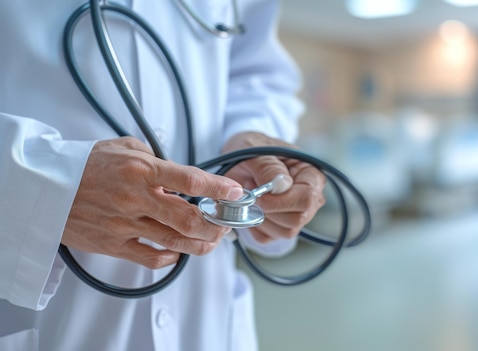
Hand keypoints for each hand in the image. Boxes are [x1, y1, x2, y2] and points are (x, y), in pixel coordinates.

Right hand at [62, 137, 242, 268]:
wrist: (44, 187)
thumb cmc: (85, 165)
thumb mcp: (123, 147)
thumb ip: (155, 157)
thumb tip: (177, 170)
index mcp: (140, 170)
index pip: (190, 179)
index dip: (218, 188)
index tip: (235, 192)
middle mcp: (135, 199)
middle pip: (189, 218)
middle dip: (216, 224)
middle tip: (226, 223)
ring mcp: (124, 225)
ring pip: (175, 241)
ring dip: (201, 243)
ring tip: (212, 239)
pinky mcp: (113, 245)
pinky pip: (150, 258)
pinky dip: (171, 257)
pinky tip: (178, 250)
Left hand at [222, 132, 325, 242]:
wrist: (239, 158)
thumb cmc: (251, 148)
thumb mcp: (254, 149)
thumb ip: (268, 166)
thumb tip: (283, 185)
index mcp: (310, 174)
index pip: (307, 199)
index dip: (281, 202)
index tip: (259, 196)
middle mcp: (310, 196)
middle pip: (297, 220)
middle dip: (269, 211)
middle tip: (252, 194)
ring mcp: (297, 213)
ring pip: (285, 232)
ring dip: (260, 218)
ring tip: (251, 198)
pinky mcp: (280, 225)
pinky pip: (269, 238)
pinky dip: (254, 228)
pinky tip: (250, 209)